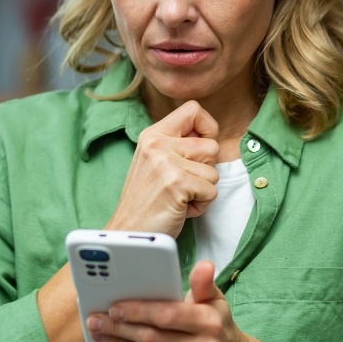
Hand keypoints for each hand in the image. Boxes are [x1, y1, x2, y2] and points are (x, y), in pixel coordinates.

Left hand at [86, 261, 258, 341]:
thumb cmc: (217, 326)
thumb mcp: (215, 301)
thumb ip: (203, 283)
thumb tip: (203, 265)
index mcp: (210, 323)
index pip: (167, 316)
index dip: (138, 311)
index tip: (113, 307)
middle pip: (152, 338)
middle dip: (119, 328)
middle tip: (95, 320)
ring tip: (100, 333)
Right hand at [105, 100, 219, 237]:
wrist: (128, 233)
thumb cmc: (147, 201)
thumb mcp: (155, 161)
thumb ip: (178, 144)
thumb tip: (209, 134)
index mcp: (153, 134)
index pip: (193, 109)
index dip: (207, 128)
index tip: (200, 148)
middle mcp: (158, 143)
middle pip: (212, 145)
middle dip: (204, 170)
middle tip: (182, 184)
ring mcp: (167, 162)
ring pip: (214, 172)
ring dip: (202, 190)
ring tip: (179, 197)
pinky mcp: (177, 183)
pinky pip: (212, 191)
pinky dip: (201, 205)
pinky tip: (180, 208)